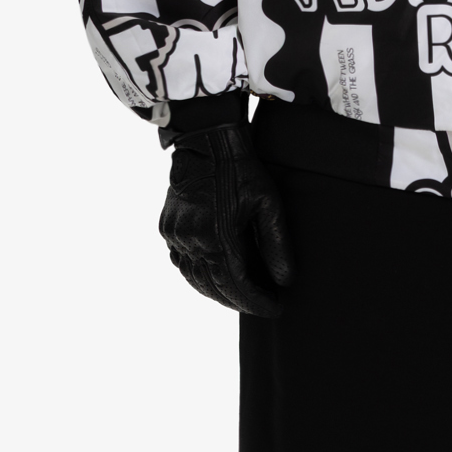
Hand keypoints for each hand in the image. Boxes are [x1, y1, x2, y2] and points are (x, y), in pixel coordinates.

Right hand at [159, 123, 293, 316]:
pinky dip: (199, 275)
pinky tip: (217, 275)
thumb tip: (284, 282)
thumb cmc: (243, 171)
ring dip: (218, 292)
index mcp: (216, 237)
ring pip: (194, 279)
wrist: (207, 143)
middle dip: (239, 301)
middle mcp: (190, 240)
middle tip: (263, 304)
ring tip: (244, 294)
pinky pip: (181, 263)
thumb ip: (276, 246)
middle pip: (214, 288)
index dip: (256, 303)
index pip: (236, 286)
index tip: (275, 309)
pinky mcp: (167, 228)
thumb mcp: (269, 205)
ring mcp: (175, 235)